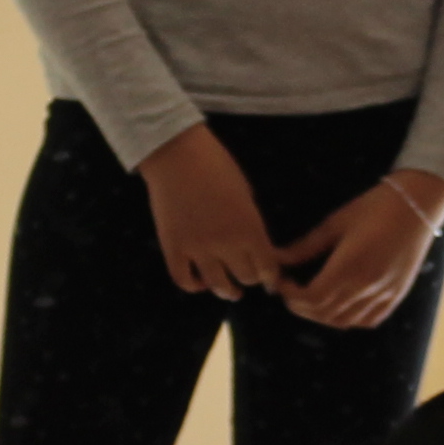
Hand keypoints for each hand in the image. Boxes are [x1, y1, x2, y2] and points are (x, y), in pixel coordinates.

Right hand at [136, 127, 279, 298]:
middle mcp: (227, 244)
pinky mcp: (173, 247)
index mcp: (250, 229)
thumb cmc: (217, 166)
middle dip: (249, 278)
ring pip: (217, 286)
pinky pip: (184, 280)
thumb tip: (259, 249)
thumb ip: (253, 225)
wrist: (178, 154)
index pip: (268, 268)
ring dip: (226, 290)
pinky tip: (200, 281)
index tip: (269, 279)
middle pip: (245, 278)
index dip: (270, 277)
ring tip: (229, 290)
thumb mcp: (247, 194)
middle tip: (248, 276)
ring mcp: (198, 248)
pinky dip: (194, 286)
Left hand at [273, 175, 443, 328]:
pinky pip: (368, 320)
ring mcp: (384, 294)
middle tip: (291, 292)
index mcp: (349, 266)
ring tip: (312, 299)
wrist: (417, 205)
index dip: (291, 296)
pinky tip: (340, 305)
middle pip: (324, 313)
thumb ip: (306, 246)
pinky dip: (349, 319)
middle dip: (301, 307)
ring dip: (322, 315)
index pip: (311, 298)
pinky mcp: (396, 296)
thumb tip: (277, 259)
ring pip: (345, 321)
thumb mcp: (335, 223)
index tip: (281, 284)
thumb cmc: (373, 207)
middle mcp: (367, 286)